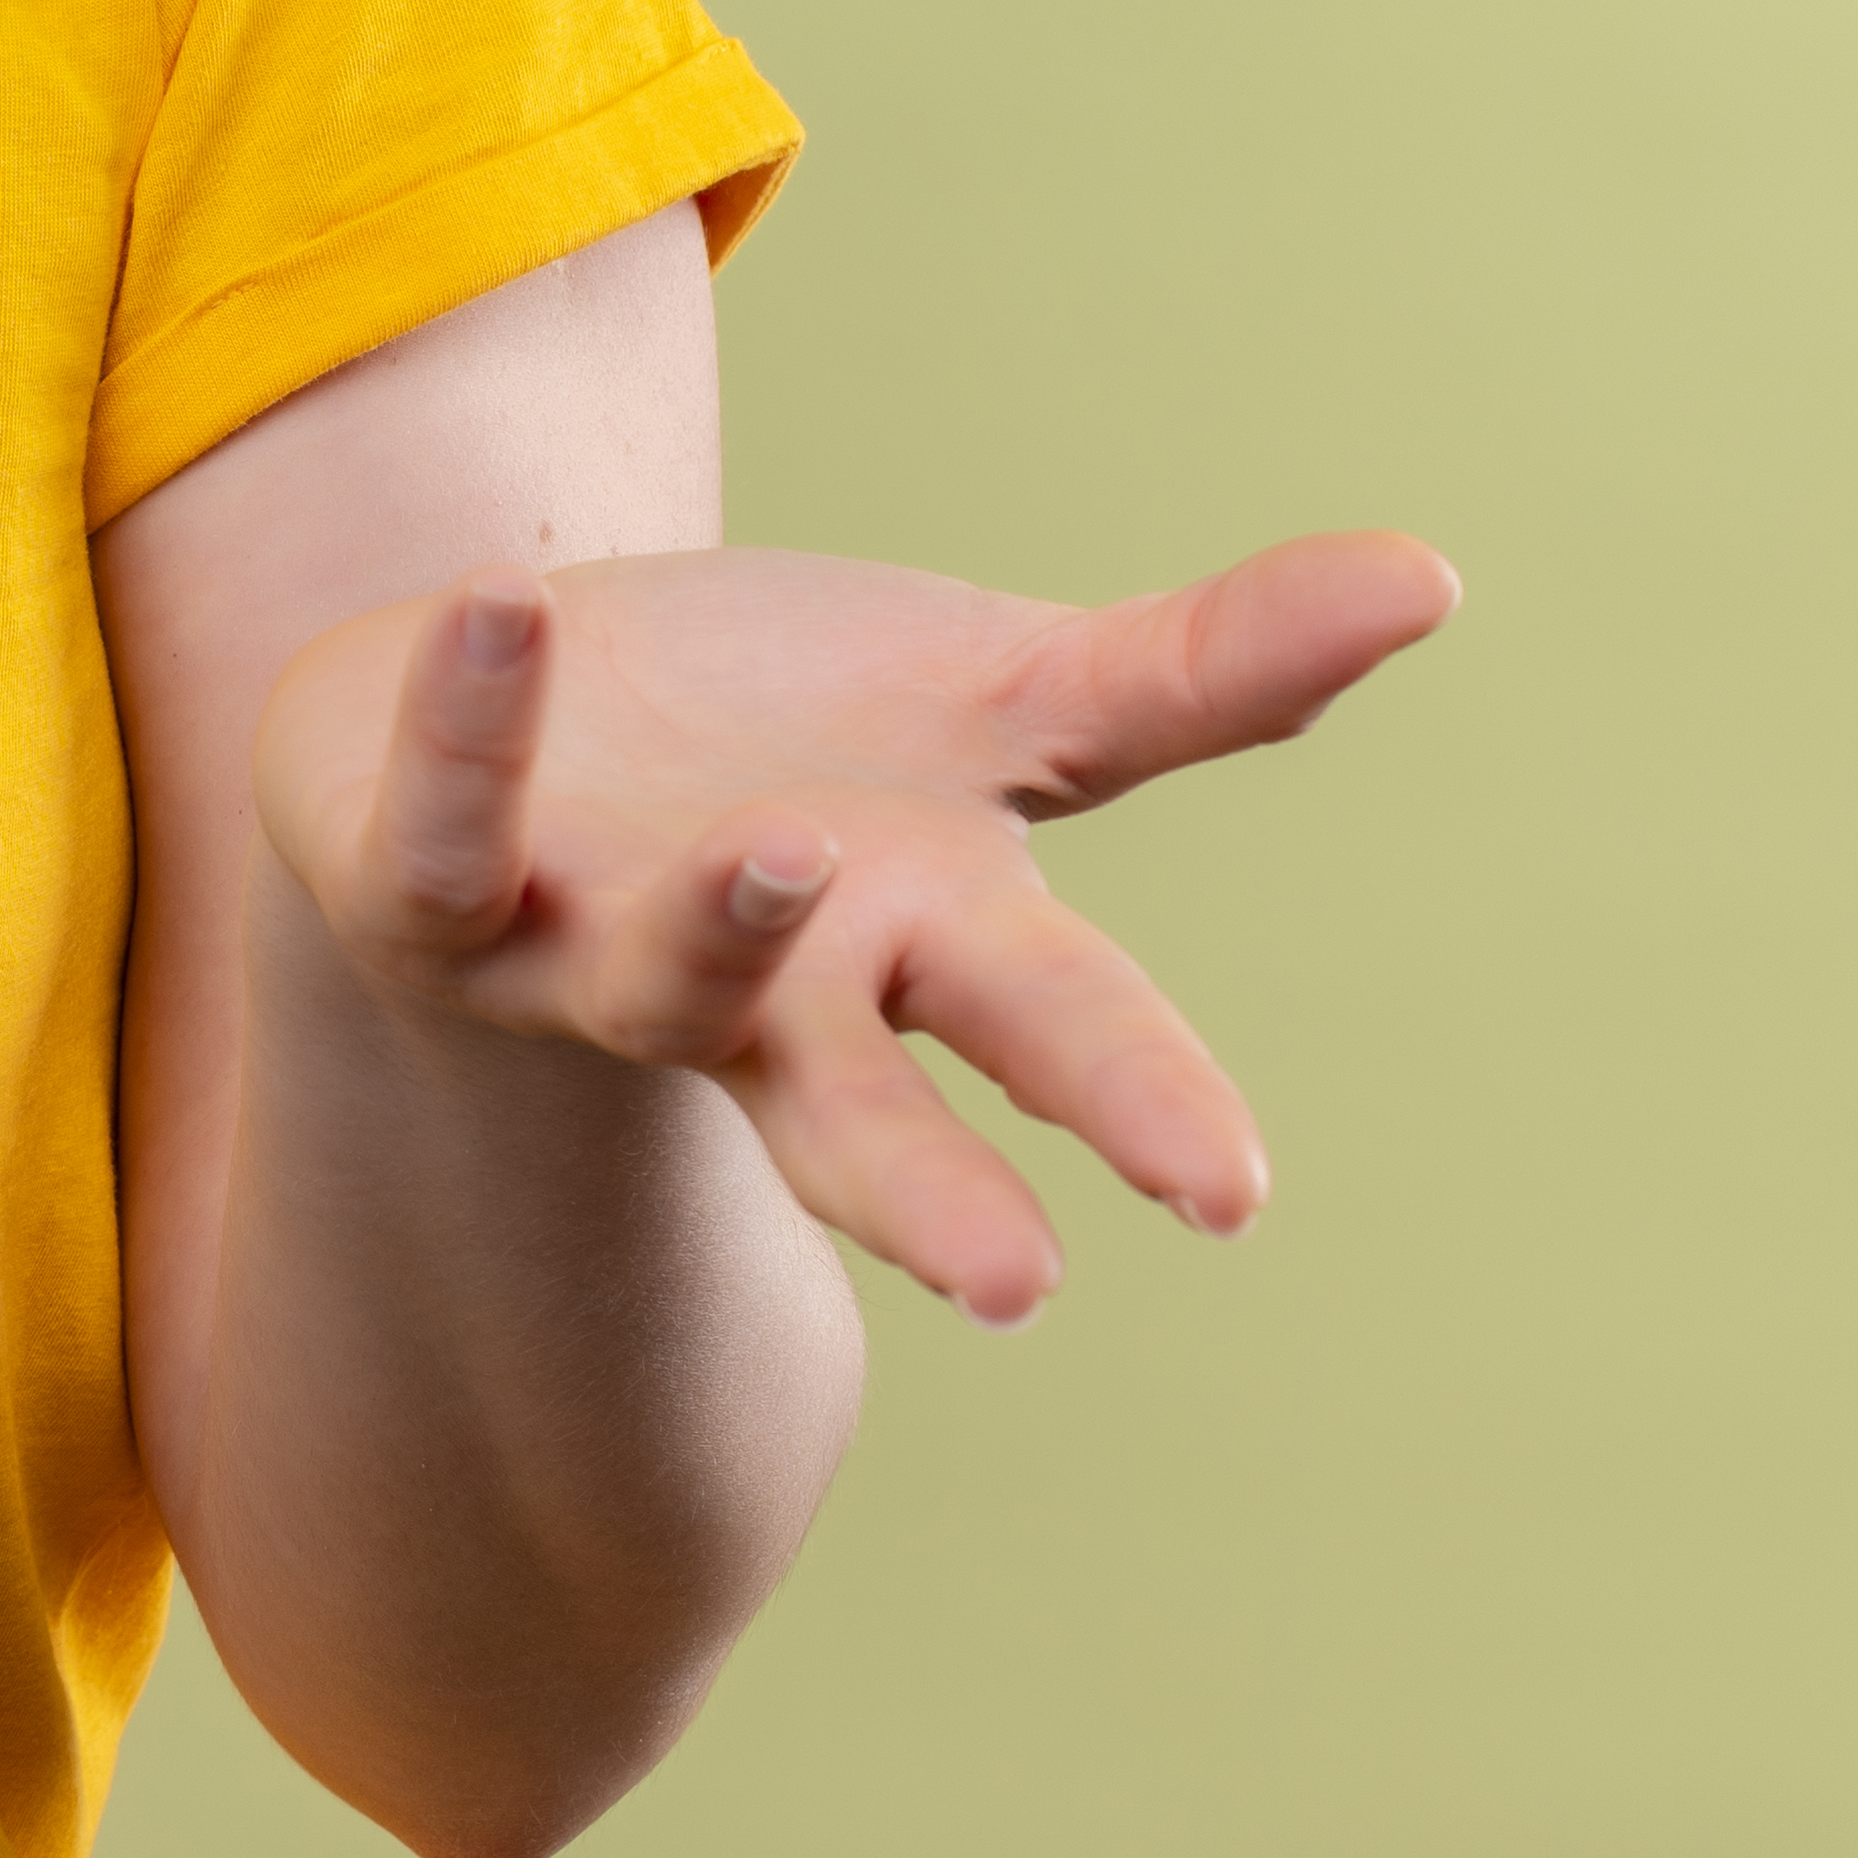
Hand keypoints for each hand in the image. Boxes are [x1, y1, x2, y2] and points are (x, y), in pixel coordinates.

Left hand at [252, 532, 1458, 1324]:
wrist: (499, 717)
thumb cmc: (782, 739)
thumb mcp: (998, 698)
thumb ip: (1202, 670)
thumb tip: (1433, 574)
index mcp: (922, 942)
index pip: (1058, 1024)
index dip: (1138, 1101)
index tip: (1230, 1188)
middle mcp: (763, 984)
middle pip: (854, 1098)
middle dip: (932, 1186)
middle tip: (1019, 1283)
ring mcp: (583, 947)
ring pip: (648, 984)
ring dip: (719, 931)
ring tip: (787, 853)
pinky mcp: (423, 877)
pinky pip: (435, 827)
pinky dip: (466, 723)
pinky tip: (499, 606)